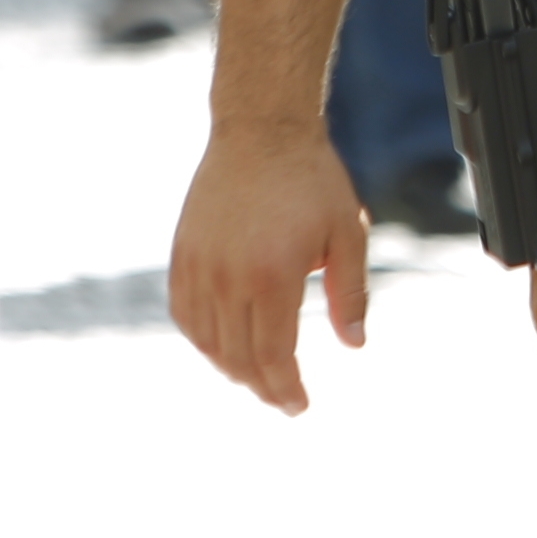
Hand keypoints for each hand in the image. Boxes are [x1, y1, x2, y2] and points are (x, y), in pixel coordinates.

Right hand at [168, 122, 372, 413]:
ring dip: (231, 369)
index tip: (299, 406)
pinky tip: (223, 347)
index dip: (286, 389)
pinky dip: (203, 340)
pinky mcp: (183, 254)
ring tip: (258, 379)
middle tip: (284, 401)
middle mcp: (229, 276)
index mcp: (273, 275)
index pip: (274, 356)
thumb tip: (354, 345)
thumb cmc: (312, 180)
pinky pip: (185, 314)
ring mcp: (200, 266)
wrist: (262, 130)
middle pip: (239, 358)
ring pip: (208, 342)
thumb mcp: (348, 233)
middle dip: (263, 387)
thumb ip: (350, 293)